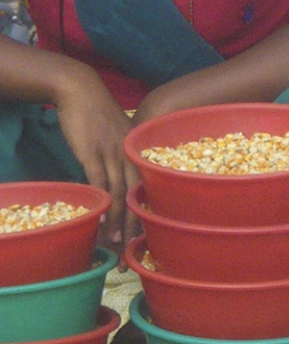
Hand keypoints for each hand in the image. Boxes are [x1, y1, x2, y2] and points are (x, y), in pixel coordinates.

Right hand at [53, 66, 137, 255]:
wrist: (80, 90)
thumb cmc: (100, 114)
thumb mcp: (121, 136)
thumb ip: (126, 159)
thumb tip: (124, 183)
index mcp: (141, 152)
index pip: (152, 189)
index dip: (152, 215)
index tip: (152, 238)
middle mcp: (131, 156)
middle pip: (138, 198)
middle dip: (137, 228)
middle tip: (136, 253)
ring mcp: (113, 155)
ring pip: (120, 196)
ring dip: (118, 223)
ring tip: (117, 246)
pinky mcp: (92, 154)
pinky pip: (99, 184)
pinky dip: (102, 204)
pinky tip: (101, 222)